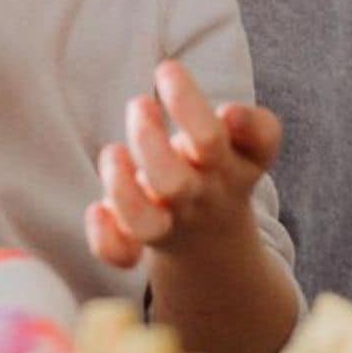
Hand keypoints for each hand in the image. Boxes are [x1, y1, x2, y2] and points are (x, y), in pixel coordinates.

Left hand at [85, 60, 283, 267]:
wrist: (211, 236)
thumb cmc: (216, 165)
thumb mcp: (247, 144)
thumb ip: (252, 127)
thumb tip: (231, 115)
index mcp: (238, 164)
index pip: (255, 142)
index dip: (242, 122)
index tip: (218, 99)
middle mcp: (206, 195)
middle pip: (176, 182)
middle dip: (146, 143)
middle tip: (138, 104)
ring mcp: (174, 223)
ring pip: (145, 223)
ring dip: (119, 188)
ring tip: (112, 152)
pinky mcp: (142, 241)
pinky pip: (121, 253)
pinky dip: (106, 238)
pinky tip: (97, 210)